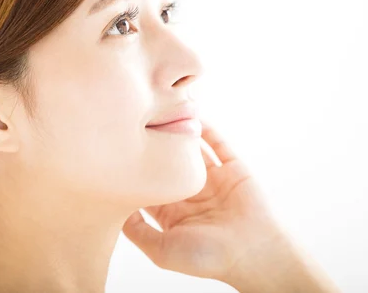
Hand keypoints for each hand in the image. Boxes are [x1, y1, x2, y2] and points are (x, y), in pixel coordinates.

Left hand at [122, 122, 283, 282]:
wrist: (253, 254)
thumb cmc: (207, 258)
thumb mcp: (161, 251)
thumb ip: (137, 231)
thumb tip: (113, 208)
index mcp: (173, 212)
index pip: (149, 183)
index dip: (135, 168)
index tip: (118, 148)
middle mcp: (191, 193)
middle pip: (168, 162)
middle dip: (155, 144)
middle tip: (137, 121)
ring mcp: (213, 179)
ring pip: (192, 149)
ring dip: (181, 131)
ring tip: (164, 110)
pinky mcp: (233, 169)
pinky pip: (219, 143)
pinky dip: (208, 127)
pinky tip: (194, 112)